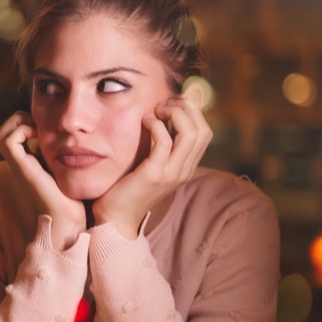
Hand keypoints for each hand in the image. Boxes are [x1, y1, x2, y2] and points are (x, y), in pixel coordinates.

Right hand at [0, 111, 86, 249]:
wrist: (68, 220)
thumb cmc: (73, 199)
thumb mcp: (66, 170)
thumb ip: (63, 156)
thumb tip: (75, 140)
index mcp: (27, 163)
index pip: (12, 134)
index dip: (25, 123)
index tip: (46, 127)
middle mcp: (19, 164)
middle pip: (2, 132)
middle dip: (19, 120)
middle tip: (40, 126)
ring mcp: (19, 166)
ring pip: (2, 134)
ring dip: (19, 124)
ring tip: (38, 130)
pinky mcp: (23, 168)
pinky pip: (9, 140)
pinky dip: (22, 130)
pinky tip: (40, 137)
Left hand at [92, 85, 212, 238]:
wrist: (116, 219)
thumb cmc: (128, 188)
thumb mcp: (151, 165)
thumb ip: (160, 146)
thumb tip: (162, 118)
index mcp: (186, 167)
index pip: (204, 132)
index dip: (193, 111)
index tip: (172, 102)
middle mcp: (184, 170)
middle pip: (203, 130)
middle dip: (187, 108)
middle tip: (165, 103)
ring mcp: (171, 173)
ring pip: (191, 133)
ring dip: (175, 113)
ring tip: (157, 110)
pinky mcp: (154, 174)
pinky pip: (165, 142)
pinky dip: (156, 125)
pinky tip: (145, 121)